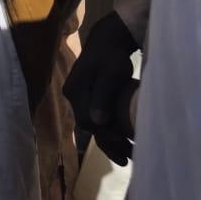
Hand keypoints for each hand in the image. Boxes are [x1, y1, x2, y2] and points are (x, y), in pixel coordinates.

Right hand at [62, 12, 137, 165]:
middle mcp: (73, 96)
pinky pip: (95, 118)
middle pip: (89, 125)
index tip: (124, 143)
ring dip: (109, 140)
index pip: (87, 120)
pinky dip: (109, 130)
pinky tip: (122, 140)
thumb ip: (102, 96)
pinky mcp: (88, 98)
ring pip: (92, 124)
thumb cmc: (111, 56)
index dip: (105, 134)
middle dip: (108, 143)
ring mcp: (79, 97)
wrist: (108, 41)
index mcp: (75, 90)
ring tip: (126, 155)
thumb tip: (96, 122)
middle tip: (128, 158)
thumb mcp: (110, 74)